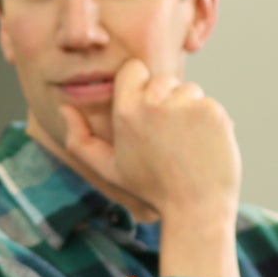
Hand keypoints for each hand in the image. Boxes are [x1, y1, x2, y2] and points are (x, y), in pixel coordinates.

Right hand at [59, 59, 240, 227]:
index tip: (144, 109)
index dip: (139, 86)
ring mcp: (187, 104)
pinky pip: (208, 103)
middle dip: (165, 100)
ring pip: (188, 90)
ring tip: (185, 143)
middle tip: (166, 137)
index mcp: (126, 111)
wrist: (195, 207)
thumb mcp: (108, 168)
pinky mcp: (213, 110)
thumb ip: (80, 140)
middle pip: (162, 80)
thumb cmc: (151, 189)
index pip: (133, 69)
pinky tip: (203, 145)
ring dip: (189, 109)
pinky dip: (209, 120)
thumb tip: (65, 108)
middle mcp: (155, 102)